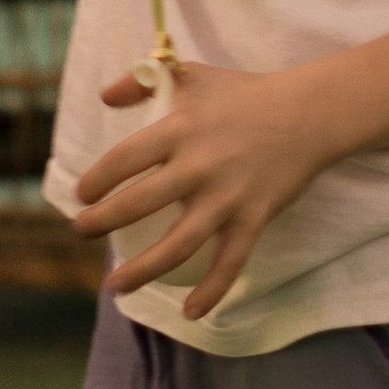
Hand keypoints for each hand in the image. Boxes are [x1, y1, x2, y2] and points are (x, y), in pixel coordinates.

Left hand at [77, 58, 337, 319]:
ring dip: (143, 270)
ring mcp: (228, 196)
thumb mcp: (193, 75)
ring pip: (179, 245)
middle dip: (103, 222)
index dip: (97, 179)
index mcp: (181, 129)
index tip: (81, 195)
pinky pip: (230, 262)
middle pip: (141, 202)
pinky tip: (190, 312)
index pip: (125, 158)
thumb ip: (144, 79)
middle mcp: (201, 165)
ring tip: (115, 285)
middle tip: (80, 233)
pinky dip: (212, 291)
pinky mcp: (254, 217)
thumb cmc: (245, 93)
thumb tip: (104, 97)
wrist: (308, 113)